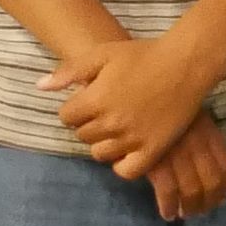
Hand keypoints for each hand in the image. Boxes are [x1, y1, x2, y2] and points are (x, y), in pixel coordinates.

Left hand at [49, 25, 225, 178]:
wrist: (184, 65)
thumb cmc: (142, 55)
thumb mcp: (102, 54)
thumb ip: (69, 71)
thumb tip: (40, 87)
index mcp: (94, 100)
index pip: (66, 118)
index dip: (74, 109)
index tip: (89, 101)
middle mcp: (110, 123)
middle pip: (82, 136)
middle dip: (88, 124)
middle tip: (106, 112)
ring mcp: (132, 139)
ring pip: (100, 154)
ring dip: (103, 143)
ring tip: (117, 129)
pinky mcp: (153, 150)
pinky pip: (127, 171)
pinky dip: (122, 164)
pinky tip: (127, 150)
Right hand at [143, 115, 225, 221]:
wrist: (133, 97)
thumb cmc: (162, 105)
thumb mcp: (188, 113)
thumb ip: (201, 135)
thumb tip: (209, 164)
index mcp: (207, 130)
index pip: (225, 164)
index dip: (225, 186)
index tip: (221, 199)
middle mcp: (196, 144)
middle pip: (211, 182)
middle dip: (208, 202)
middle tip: (201, 211)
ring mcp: (177, 154)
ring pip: (191, 191)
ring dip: (190, 208)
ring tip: (185, 214)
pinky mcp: (156, 162)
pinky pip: (168, 192)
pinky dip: (169, 207)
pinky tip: (168, 214)